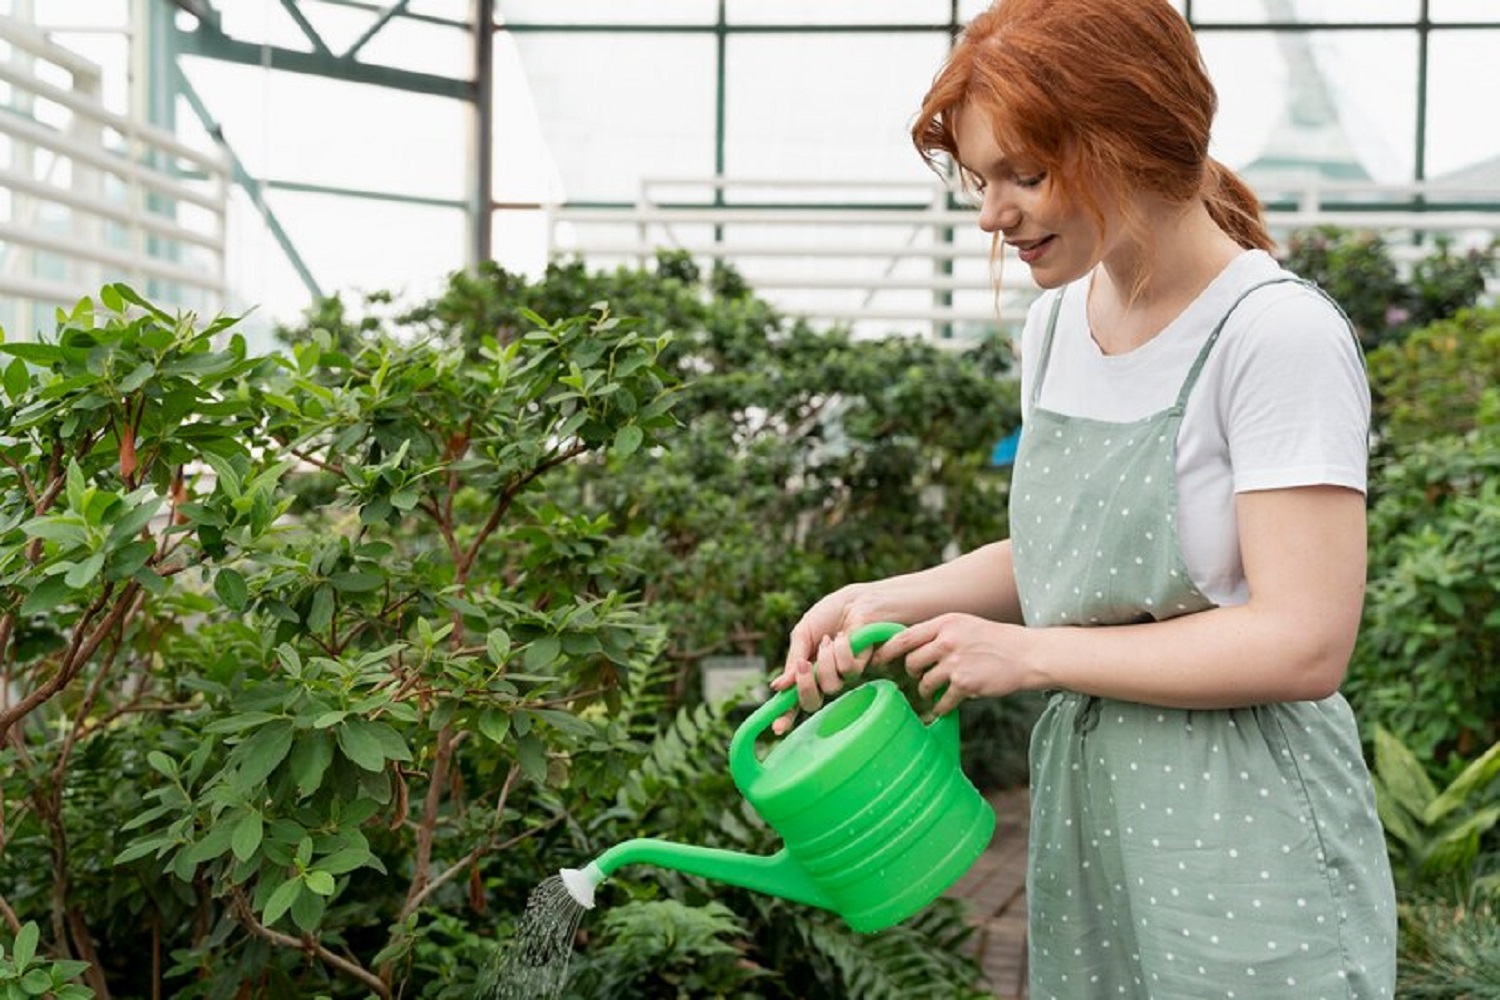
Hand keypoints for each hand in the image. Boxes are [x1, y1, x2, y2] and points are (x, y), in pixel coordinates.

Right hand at [769, 588, 883, 734]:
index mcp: (805, 672)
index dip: (785, 717)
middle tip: (803, 665)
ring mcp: (842, 675)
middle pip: (812, 703)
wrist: (854, 601)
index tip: (777, 729)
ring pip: (830, 686)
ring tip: (829, 639)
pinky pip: (848, 671)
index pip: (793, 701)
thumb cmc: (827, 615)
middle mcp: (823, 678)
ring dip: (826, 660)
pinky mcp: (861, 667)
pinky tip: (844, 637)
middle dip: (804, 687)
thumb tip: (778, 687)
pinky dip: (842, 651)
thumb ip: (793, 660)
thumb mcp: (802, 634)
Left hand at [868, 613, 1030, 716]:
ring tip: (934, 692)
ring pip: (924, 683)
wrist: (1027, 654)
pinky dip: (940, 707)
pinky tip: (942, 708)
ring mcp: (956, 663)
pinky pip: (942, 701)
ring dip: (926, 691)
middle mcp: (947, 641)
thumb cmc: (995, 640)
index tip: (879, 660)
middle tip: (919, 676)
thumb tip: (910, 647)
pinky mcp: (966, 684)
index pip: (904, 637)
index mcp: (945, 623)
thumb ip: (939, 633)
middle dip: (912, 672)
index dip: (887, 650)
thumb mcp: (965, 625)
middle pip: (911, 662)